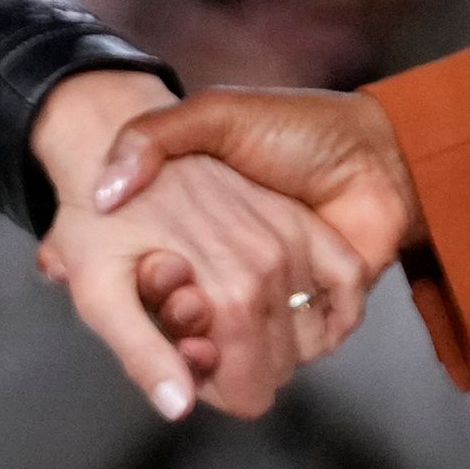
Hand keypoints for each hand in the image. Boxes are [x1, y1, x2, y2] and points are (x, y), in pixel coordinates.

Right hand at [29, 71, 369, 420]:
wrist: (366, 139)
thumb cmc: (288, 124)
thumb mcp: (212, 115)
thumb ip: (152, 136)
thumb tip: (103, 190)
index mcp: (201, 244)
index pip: (163, 296)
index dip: (155, 298)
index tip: (156, 274)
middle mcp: (239, 279)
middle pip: (210, 340)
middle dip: (197, 331)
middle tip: (191, 293)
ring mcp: (285, 297)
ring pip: (259, 353)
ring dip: (252, 343)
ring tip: (237, 302)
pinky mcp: (329, 305)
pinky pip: (315, 343)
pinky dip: (310, 338)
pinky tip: (298, 311)